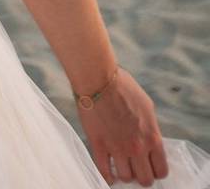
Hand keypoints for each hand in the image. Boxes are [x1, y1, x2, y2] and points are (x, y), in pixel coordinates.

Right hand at [77, 67, 168, 186]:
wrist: (99, 80)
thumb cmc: (123, 87)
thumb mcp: (147, 107)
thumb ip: (150, 127)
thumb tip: (148, 137)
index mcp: (152, 137)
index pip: (161, 170)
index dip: (155, 171)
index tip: (149, 166)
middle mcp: (137, 147)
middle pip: (145, 179)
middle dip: (141, 176)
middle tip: (135, 168)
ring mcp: (117, 148)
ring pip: (125, 177)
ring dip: (124, 174)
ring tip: (120, 167)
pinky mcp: (98, 145)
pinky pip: (103, 170)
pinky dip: (106, 176)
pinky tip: (108, 173)